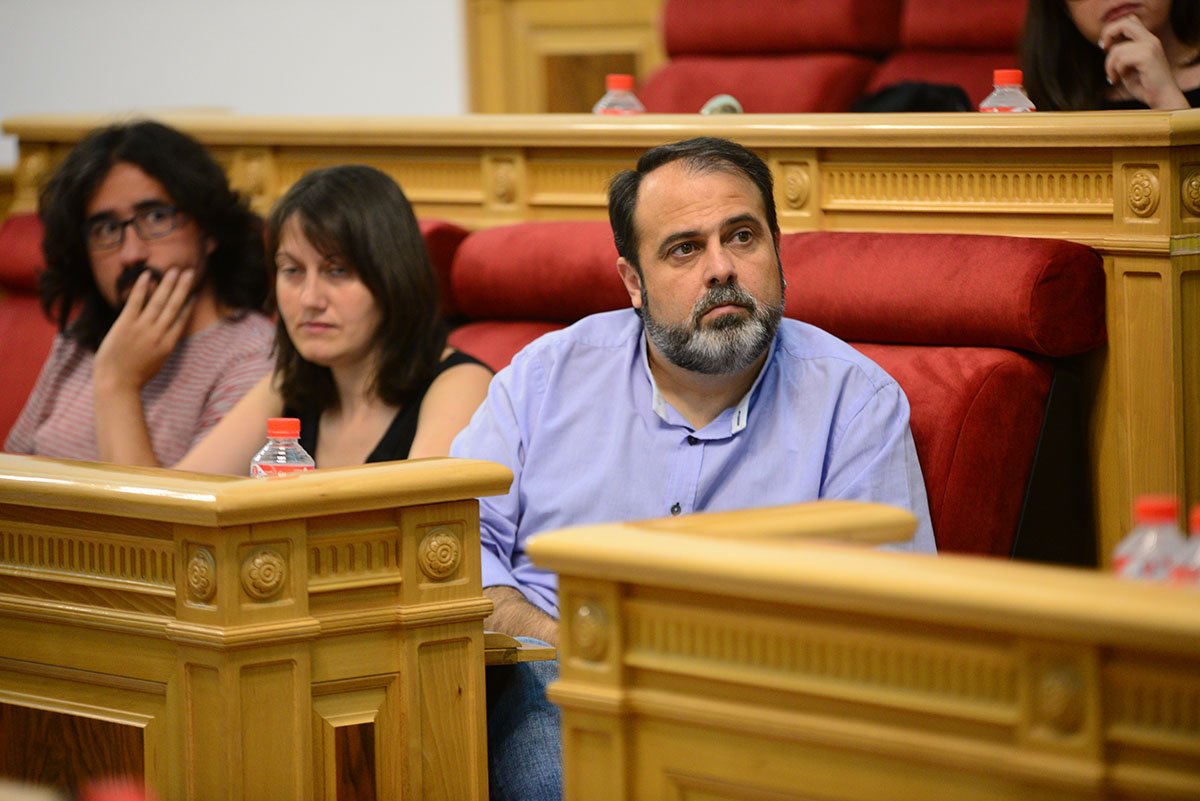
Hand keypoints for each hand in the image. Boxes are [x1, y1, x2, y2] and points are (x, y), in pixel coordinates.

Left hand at [93, 268, 195, 393]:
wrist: (116, 383)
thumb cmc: (135, 376)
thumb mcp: (157, 362)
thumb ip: (163, 345)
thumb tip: (167, 333)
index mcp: (168, 344)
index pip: (181, 319)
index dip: (189, 304)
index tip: (194, 292)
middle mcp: (158, 334)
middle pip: (174, 306)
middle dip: (182, 288)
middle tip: (189, 272)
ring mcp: (142, 328)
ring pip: (159, 301)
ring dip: (167, 284)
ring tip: (174, 270)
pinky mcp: (125, 325)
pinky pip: (136, 302)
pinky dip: (142, 288)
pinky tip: (147, 276)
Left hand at [1099, 15, 1189, 109]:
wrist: (1162, 98)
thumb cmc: (1145, 86)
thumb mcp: (1129, 67)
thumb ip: (1121, 55)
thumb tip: (1107, 47)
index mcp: (1148, 40)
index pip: (1130, 21)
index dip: (1114, 29)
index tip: (1104, 45)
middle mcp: (1151, 40)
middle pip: (1125, 23)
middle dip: (1109, 33)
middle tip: (1102, 48)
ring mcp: (1150, 47)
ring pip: (1117, 50)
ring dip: (1110, 66)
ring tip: (1114, 77)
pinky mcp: (1147, 56)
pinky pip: (1121, 59)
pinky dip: (1116, 70)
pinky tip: (1119, 79)